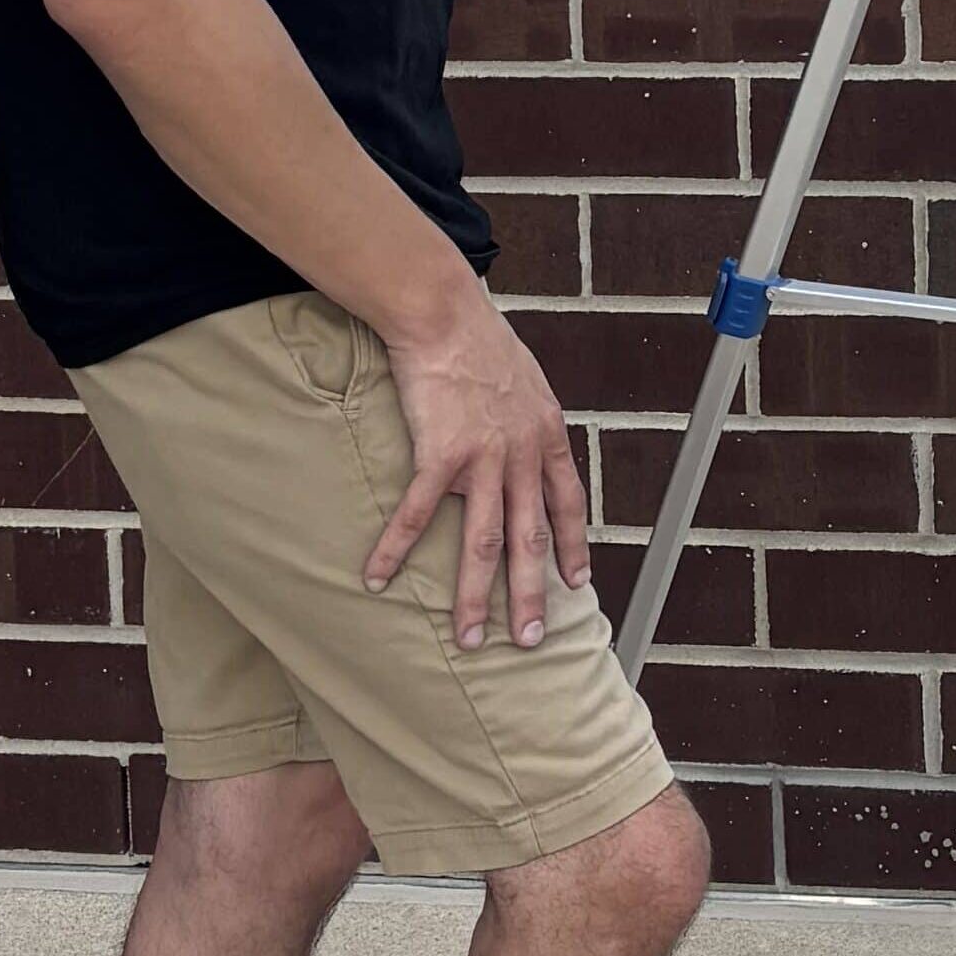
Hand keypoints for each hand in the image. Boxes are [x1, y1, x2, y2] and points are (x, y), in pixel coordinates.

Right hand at [367, 278, 590, 651]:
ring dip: (475, 595)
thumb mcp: (527, 383)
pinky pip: (417, 513)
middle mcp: (525, 455)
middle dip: (532, 596)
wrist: (446, 313)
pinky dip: (395, 550)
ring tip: (469, 638)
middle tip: (530, 641)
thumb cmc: (481, 342)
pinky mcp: (440, 453)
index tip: (577, 584)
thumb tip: (528, 439)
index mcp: (549, 438)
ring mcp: (485, 457)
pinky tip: (378, 580)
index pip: (567, 506)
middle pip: (531, 540)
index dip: (573, 547)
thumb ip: (530, 419)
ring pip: (484, 542)